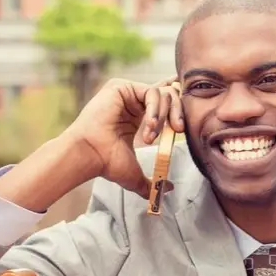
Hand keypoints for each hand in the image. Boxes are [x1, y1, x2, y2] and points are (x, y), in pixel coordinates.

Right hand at [65, 76, 185, 198]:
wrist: (91, 155)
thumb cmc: (107, 163)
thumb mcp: (135, 175)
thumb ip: (153, 181)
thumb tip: (168, 189)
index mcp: (137, 116)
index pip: (164, 101)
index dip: (178, 103)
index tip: (185, 120)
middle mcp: (133, 102)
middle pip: (168, 95)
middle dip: (178, 112)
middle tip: (179, 130)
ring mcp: (127, 93)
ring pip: (162, 94)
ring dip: (162, 117)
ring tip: (151, 137)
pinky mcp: (121, 87)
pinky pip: (151, 92)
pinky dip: (155, 110)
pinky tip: (148, 127)